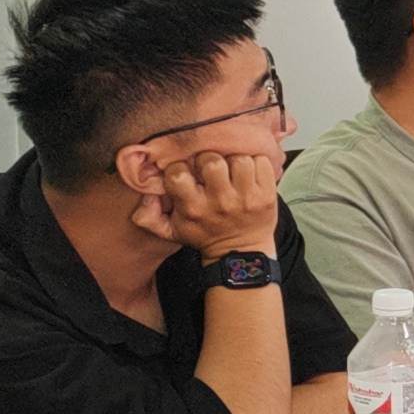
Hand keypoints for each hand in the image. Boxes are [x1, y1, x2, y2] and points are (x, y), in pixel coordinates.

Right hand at [143, 147, 283, 258]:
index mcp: (193, 208)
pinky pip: (262, 164)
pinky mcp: (267, 196)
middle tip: (211, 168)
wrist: (241, 253)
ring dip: (234, 160)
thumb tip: (146, 195)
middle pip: (212, 161)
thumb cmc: (204, 234)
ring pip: (239, 159)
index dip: (180, 167)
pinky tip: (248, 173)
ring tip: (231, 170)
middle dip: (209, 159)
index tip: (186, 172)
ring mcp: (246, 198)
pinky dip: (256, 163)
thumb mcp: (171, 231)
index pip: (178, 174)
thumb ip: (148, 216)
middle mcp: (220, 202)